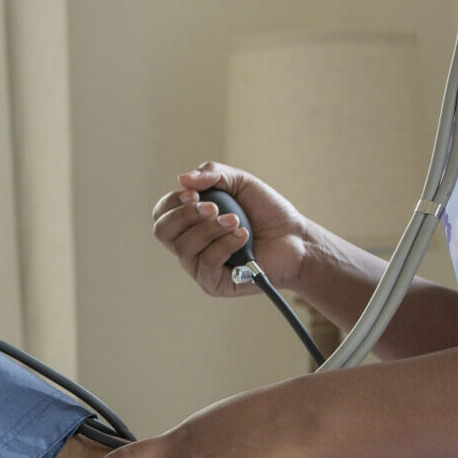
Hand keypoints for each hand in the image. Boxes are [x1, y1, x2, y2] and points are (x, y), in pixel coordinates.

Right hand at [149, 163, 311, 298]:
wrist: (296, 238)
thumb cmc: (267, 212)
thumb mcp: (240, 182)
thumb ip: (212, 173)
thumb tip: (181, 179)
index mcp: (190, 222)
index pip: (161, 214)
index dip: (172, 202)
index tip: (195, 194)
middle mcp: (190, 245)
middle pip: (163, 232)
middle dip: (186, 215)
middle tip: (214, 207)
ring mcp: (199, 267)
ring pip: (184, 248)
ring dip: (210, 230)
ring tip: (236, 221)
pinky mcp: (214, 284)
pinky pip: (206, 264)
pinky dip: (224, 245)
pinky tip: (243, 236)